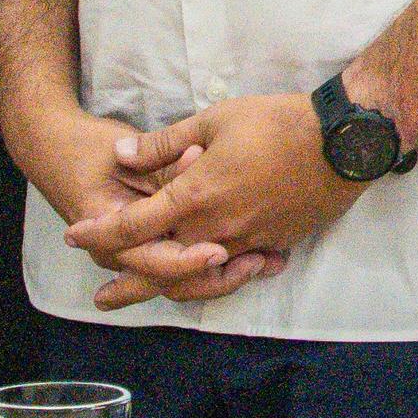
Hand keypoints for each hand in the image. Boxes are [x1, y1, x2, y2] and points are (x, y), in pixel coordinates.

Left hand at [60, 92, 371, 310]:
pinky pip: (237, 269)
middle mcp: (214, 229)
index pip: (132, 225)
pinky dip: (218, 275)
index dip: (99, 232)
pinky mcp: (273, 244)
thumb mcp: (215, 118)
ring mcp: (245, 241)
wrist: (343, 141)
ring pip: (198, 277)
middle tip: (102, 299)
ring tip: (154, 295)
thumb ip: (164, 143)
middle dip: (127, 283)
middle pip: (159, 268)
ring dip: (170, 287)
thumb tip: (121, 154)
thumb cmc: (277, 122)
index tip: (74, 236)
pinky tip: (212, 274)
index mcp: (194, 196)